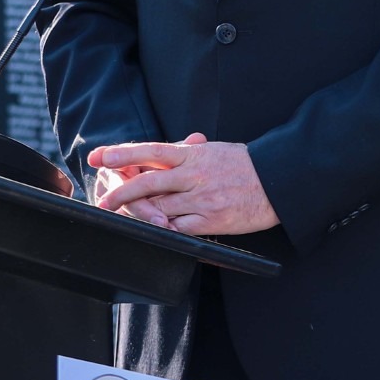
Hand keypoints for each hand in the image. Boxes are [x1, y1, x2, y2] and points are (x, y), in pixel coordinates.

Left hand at [87, 133, 278, 235]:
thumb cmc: (247, 165)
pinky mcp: (210, 220)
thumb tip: (167, 151)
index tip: (101, 156)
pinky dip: (162, 229)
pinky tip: (152, 229)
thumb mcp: (216, 150)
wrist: (278, 180)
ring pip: (158, 208)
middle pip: (148, 182)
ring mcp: (201, 199)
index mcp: (194, 155)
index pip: (152, 151)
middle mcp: (194, 175)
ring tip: (121, 216)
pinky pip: (177, 228)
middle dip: (120, 191)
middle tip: (103, 198)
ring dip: (137, 213)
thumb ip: (189, 152)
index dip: (124, 153)